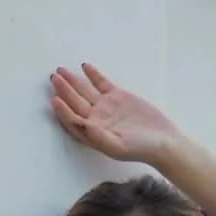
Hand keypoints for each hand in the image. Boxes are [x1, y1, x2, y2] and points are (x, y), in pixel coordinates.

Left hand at [47, 62, 179, 165]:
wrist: (162, 140)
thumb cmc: (140, 149)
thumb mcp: (117, 146)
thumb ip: (97, 137)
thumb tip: (80, 125)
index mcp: (93, 133)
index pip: (73, 120)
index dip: (63, 110)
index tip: (55, 99)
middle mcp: (96, 119)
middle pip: (75, 102)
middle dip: (64, 90)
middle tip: (53, 77)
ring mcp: (106, 106)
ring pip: (85, 90)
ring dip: (73, 81)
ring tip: (61, 70)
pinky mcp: (117, 96)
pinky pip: (101, 83)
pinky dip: (93, 75)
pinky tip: (84, 66)